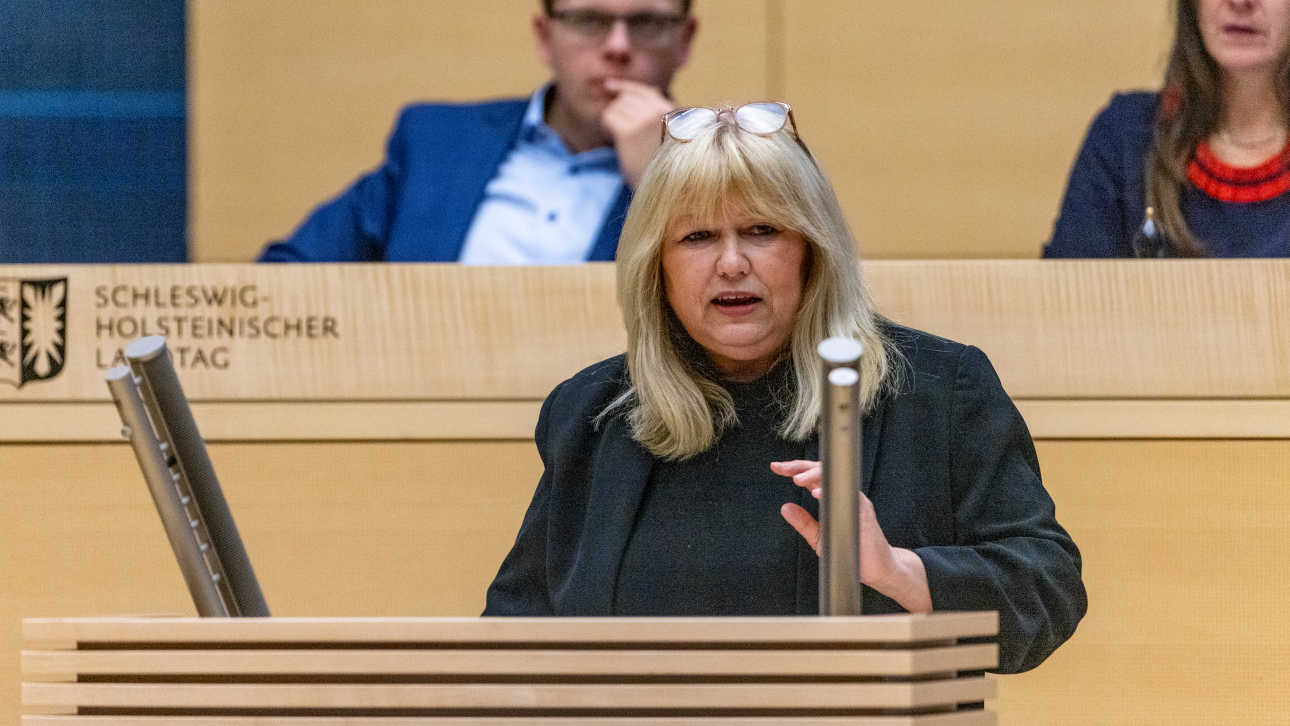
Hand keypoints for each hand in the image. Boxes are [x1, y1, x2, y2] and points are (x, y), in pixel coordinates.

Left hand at [601, 78, 674, 187]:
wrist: (669, 192)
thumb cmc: (671, 168)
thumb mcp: (673, 136)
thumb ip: (664, 114)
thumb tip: (653, 89)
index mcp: (675, 113)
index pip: (647, 91)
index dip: (626, 87)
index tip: (609, 86)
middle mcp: (661, 112)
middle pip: (628, 99)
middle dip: (620, 112)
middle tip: (622, 133)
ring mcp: (646, 121)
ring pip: (617, 106)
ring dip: (614, 120)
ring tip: (624, 140)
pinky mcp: (629, 132)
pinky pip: (609, 117)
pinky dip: (607, 126)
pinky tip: (616, 139)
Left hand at [770, 460, 931, 612]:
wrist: (879, 567)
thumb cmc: (853, 550)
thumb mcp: (821, 537)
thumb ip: (804, 523)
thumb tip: (785, 508)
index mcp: (834, 497)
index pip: (814, 476)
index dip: (795, 469)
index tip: (776, 467)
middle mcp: (845, 495)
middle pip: (824, 470)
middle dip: (801, 466)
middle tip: (783, 469)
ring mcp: (856, 502)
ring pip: (836, 478)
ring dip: (815, 476)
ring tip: (797, 479)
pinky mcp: (865, 512)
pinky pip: (849, 496)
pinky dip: (833, 493)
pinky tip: (817, 493)